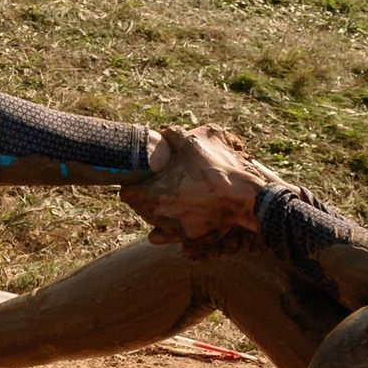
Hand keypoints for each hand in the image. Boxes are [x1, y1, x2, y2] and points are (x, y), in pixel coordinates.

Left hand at [118, 126, 281, 247]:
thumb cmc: (213, 170)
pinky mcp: (186, 236)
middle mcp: (156, 214)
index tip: (142, 177)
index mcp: (150, 194)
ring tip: (170, 195)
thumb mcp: (192, 146)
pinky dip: (169, 224)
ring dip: (156, 209)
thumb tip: (163, 130)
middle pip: (138, 207)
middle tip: (157, 184)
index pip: (125, 193)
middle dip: (144, 196)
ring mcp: (171, 228)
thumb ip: (173, 136)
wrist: (241, 196)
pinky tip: (177, 211)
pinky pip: (168, 233)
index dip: (132, 183)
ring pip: (152, 220)